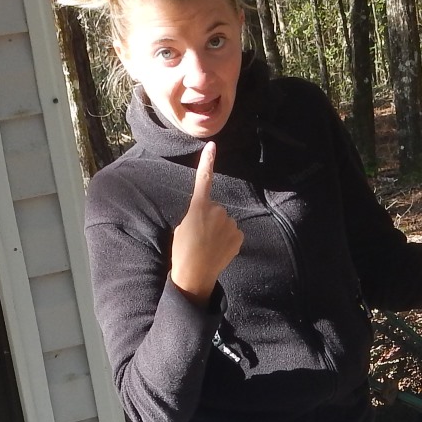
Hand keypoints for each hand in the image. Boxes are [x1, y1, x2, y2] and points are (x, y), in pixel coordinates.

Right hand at [168, 142, 242, 304]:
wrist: (194, 274)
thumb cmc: (182, 251)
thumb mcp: (182, 228)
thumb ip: (195, 216)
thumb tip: (206, 218)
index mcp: (198, 207)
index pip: (203, 180)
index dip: (207, 162)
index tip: (212, 146)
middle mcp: (217, 211)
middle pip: (216, 209)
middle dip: (210, 219)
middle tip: (199, 236)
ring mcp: (230, 223)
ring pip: (225, 222)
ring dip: (219, 231)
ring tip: (208, 246)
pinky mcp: (239, 236)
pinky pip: (233, 233)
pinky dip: (227, 240)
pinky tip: (218, 251)